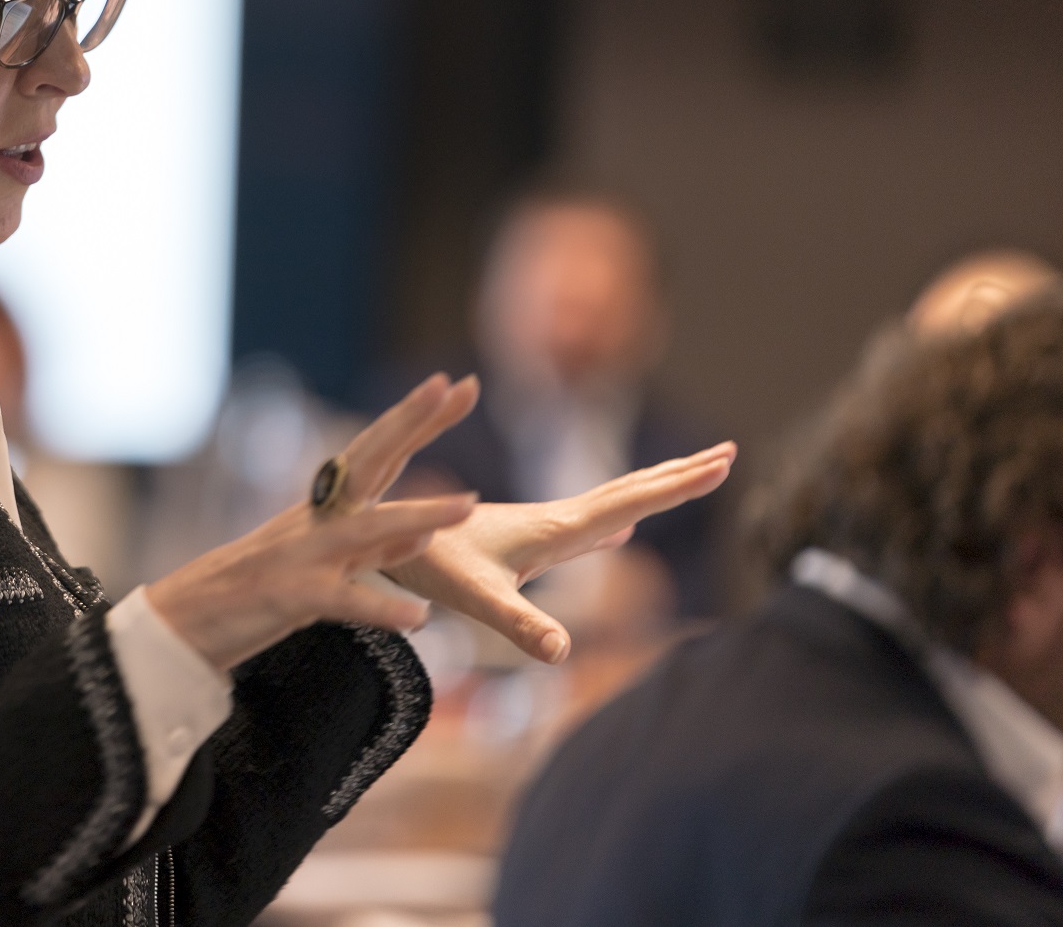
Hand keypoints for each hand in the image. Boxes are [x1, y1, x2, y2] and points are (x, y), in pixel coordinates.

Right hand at [145, 374, 483, 673]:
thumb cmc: (258, 592)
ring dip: (418, 514)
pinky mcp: (291, 597)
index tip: (455, 384)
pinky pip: (341, 602)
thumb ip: (375, 551)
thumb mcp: (326, 565)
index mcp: (329, 509)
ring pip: (365, 529)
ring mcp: (304, 554)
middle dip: (411, 423)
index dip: (416, 419)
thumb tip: (423, 533)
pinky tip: (418, 618)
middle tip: (452, 386)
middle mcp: (319, 520)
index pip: (380, 454)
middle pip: (369, 463)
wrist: (187, 617)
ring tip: (468, 504)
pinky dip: (379, 607)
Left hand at [384, 443, 737, 663]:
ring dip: (652, 489)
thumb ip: (519, 625)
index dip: (678, 485)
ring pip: (607, 502)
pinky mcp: (521, 540)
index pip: (630, 501)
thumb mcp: (477, 599)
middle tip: (730, 451)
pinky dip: (616, 515)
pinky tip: (620, 527)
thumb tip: (563, 653)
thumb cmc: (424, 564)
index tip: (725, 459)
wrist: (373, 533)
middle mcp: (550, 520)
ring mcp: (537, 528)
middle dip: (679, 476)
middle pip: (628, 491)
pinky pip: (584, 521)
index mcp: (553, 528)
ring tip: (689, 478)